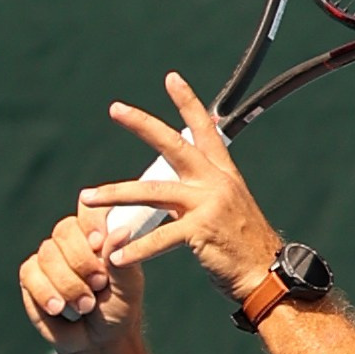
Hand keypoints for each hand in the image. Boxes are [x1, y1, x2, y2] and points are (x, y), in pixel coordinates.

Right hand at [19, 202, 143, 353]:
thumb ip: (121, 258)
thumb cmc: (117, 309)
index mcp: (97, 234)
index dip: (90, 222)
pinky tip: (59, 308)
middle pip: (64, 230)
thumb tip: (121, 231)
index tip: (99, 243)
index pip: (89, 209)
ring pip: (48, 254)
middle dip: (82, 261)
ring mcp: (49, 256)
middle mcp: (71, 240)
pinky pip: (30, 273)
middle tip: (99, 284)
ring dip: (68, 284)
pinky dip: (46, 292)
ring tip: (85, 305)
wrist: (98, 342)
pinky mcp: (31, 275)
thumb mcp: (127, 286)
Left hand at [83, 72, 280, 307]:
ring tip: (87, 198)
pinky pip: (160, 238)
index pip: (205, 130)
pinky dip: (136, 249)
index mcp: (223, 174)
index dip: (188, 103)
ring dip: (115, 194)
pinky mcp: (201, 230)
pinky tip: (116, 256)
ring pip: (151, 192)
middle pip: (173, 145)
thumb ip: (197, 196)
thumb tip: (169, 195)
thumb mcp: (224, 212)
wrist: (267, 275)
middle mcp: (216, 182)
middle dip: (142, 124)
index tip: (172, 79)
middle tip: (116, 109)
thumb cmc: (244, 248)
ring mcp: (208, 204)